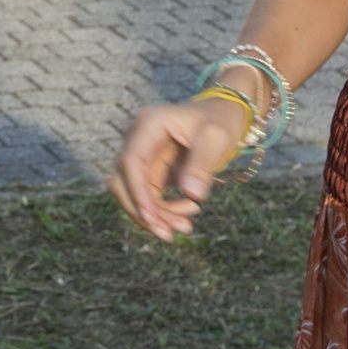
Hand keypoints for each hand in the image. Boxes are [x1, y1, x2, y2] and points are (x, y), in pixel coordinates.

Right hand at [107, 94, 247, 240]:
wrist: (225, 115)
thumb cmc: (221, 120)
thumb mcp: (216, 138)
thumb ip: (202, 164)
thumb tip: (190, 194)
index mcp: (149, 124)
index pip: (130, 161)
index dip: (137, 192)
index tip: (152, 218)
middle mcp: (139, 139)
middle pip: (122, 181)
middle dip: (142, 210)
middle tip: (168, 233)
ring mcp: (143, 156)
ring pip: (133, 194)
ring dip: (154, 216)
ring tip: (186, 227)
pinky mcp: (151, 171)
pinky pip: (148, 198)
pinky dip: (163, 212)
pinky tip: (188, 212)